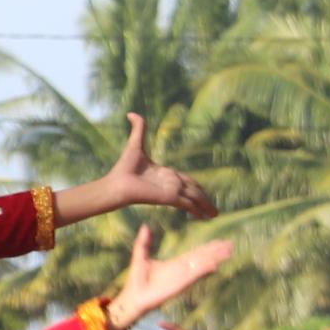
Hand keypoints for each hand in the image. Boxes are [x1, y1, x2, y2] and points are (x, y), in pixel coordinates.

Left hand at [55, 113, 218, 225]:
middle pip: (194, 191)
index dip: (196, 187)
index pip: (186, 181)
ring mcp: (171, 192)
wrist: (115, 184)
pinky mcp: (169, 199)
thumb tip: (131, 113)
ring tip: (214, 215)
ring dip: (205, 206)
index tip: (202, 192)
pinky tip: (203, 216)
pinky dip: (196, 209)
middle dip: (205, 200)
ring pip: (194, 198)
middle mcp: (171, 184)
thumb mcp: (135, 145)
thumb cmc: (124, 168)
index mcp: (166, 174)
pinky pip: (187, 203)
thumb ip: (138, 129)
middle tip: (214, 211)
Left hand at [102, 227, 232, 329]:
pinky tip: (215, 265)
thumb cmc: (137, 280)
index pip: (196, 253)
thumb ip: (144, 242)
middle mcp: (183, 270)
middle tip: (231, 244)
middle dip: (217, 251)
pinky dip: (204, 270)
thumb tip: (146, 226)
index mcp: (176, 263)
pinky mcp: (180, 285)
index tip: (221, 241)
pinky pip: (194, 276)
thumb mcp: (141, 257)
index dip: (208, 247)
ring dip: (215, 259)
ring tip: (229, 252)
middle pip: (204, 258)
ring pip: (203, 265)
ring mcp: (183, 277)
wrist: (133, 298)